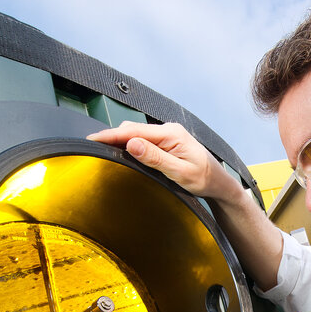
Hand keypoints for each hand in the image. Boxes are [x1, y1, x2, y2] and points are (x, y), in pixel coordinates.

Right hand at [87, 121, 239, 200]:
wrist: (219, 182)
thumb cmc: (204, 179)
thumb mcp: (180, 172)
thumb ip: (156, 158)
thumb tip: (133, 144)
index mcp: (171, 134)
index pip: (134, 131)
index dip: (110, 135)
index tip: (93, 139)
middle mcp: (169, 130)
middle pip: (132, 129)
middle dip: (111, 136)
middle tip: (92, 146)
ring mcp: (168, 135)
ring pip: (136, 133)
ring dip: (120, 139)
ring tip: (102, 148)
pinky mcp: (167, 141)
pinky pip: (144, 139)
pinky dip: (130, 143)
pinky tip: (122, 150)